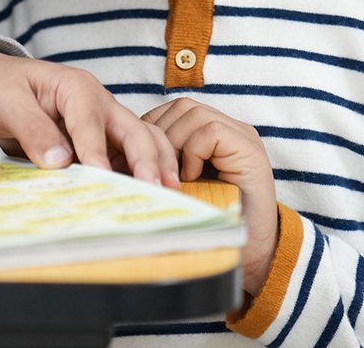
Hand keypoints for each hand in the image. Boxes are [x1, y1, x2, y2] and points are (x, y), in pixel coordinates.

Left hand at [0, 51, 178, 186]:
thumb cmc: (0, 86)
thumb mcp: (7, 102)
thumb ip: (32, 128)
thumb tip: (58, 161)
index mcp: (77, 87)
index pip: (91, 122)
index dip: (97, 152)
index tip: (101, 178)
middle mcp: (99, 102)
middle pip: (134, 129)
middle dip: (147, 158)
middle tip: (155, 188)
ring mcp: (105, 121)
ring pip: (143, 140)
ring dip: (156, 164)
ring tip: (167, 192)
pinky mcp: (103, 140)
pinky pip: (129, 155)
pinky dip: (141, 172)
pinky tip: (145, 194)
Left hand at [142, 98, 278, 295]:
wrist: (251, 255)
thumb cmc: (209, 226)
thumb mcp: (177, 188)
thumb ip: (159, 167)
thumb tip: (113, 159)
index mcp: (212, 134)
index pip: (172, 111)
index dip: (151, 129)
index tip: (138, 160)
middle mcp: (229, 129)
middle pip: (181, 108)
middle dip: (159, 135)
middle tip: (152, 170)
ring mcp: (242, 137)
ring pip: (193, 114)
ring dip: (175, 145)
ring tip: (174, 176)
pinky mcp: (249, 149)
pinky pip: (210, 131)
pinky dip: (194, 152)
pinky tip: (191, 178)